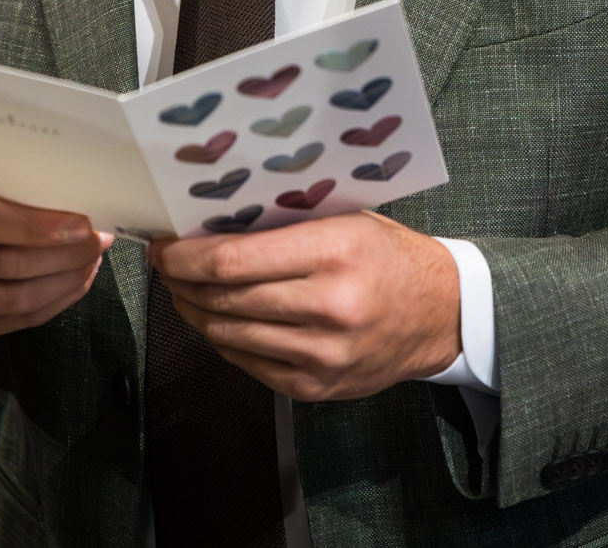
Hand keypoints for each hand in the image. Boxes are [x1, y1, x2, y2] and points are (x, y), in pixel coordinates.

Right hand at [0, 159, 112, 339]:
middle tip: (96, 242)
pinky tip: (72, 283)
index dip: (34, 226)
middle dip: (59, 256)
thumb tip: (75, 189)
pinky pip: (8, 322)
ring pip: (6, 299)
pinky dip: (50, 304)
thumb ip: (8, 175)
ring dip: (61, 282)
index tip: (80, 224)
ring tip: (90, 261)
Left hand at [148, 212, 459, 401]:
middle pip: (223, 299)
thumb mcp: (345, 220)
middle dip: (182, 282)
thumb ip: (284, 223)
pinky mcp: (317, 386)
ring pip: (228, 335)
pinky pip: (248, 364)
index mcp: (333, 252)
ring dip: (196, 312)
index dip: (185, 256)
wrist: (441, 313)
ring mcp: (322, 353)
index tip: (166, 246)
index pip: (232, 260)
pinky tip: (219, 321)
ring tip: (187, 292)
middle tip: (168, 266)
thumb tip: (210, 222)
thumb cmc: (390, 257)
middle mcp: (328, 306)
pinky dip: (225, 341)